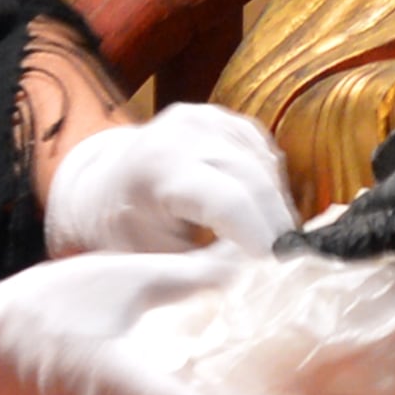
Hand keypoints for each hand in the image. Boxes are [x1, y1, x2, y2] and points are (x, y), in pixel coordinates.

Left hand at [43, 103, 295, 257]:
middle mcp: (184, 132)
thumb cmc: (127, 230)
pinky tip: (257, 208)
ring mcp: (204, 117)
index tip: (280, 269)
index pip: (230, 201)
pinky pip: (260, 152)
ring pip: (264, 164)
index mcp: (159, 169)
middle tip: (289, 261)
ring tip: (271, 239)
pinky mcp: (220, 116)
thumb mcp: (156, 259)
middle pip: (255, 179)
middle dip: (276, 224)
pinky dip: (267, 183)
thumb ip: (202, 269)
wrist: (104, 183)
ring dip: (275, 204)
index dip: (261, 236)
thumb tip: (255, 279)